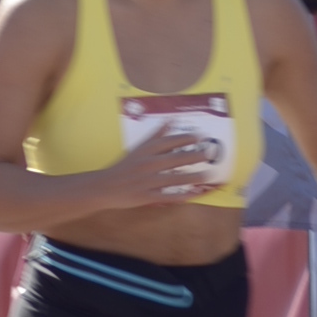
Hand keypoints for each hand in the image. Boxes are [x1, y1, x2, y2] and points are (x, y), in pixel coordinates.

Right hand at [98, 122, 218, 209]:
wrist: (105, 186)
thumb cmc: (124, 166)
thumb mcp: (139, 147)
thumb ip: (156, 135)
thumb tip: (172, 120)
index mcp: (146, 150)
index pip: (169, 141)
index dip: (186, 138)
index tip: (201, 136)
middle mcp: (148, 164)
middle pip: (175, 159)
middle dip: (195, 155)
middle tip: (211, 152)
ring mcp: (148, 181)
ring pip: (175, 179)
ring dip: (194, 177)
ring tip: (209, 174)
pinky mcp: (147, 196)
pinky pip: (168, 196)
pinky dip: (182, 196)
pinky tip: (194, 194)